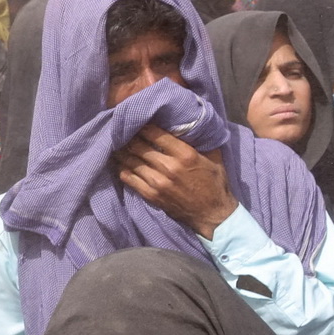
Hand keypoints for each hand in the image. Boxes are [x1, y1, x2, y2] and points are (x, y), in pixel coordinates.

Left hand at [115, 127, 236, 237]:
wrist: (212, 214)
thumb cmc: (214, 183)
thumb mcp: (214, 158)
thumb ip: (201, 142)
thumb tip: (190, 125)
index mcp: (185, 155)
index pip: (155, 134)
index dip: (143, 125)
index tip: (139, 120)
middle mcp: (169, 167)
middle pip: (138, 145)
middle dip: (129, 136)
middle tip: (124, 130)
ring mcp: (157, 182)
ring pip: (130, 160)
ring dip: (122, 150)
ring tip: (118, 144)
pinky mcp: (150, 195)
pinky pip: (128, 177)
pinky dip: (122, 167)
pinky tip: (120, 162)